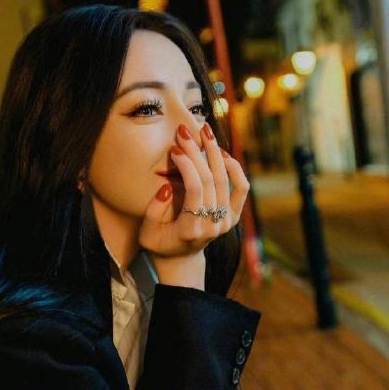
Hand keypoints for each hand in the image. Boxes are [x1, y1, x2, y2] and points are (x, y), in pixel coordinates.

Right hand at [138, 114, 249, 262]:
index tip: (175, 149)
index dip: (187, 166)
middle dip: (197, 152)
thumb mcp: (147, 232)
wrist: (181, 258)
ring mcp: (226, 222)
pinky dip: (235, 168)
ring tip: (205, 132)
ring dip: (215, 153)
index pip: (195, 190)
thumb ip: (154, 211)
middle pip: (210, 181)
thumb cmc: (160, 242)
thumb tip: (167, 187)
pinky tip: (222, 152)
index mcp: (191, 230)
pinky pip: (241, 188)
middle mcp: (213, 226)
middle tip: (185, 131)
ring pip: (226, 180)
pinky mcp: (233, 216)